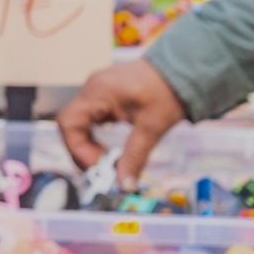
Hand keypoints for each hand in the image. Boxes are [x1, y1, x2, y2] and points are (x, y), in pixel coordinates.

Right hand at [56, 58, 185, 186]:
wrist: (184, 68)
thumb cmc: (168, 93)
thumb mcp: (152, 127)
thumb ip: (135, 156)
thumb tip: (124, 185)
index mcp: (98, 92)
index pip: (68, 122)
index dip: (77, 149)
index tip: (98, 168)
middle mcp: (91, 89)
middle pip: (71, 124)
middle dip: (82, 151)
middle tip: (104, 169)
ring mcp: (97, 90)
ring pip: (79, 123)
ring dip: (89, 145)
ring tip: (108, 161)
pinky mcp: (105, 95)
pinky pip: (90, 118)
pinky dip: (95, 136)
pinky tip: (110, 147)